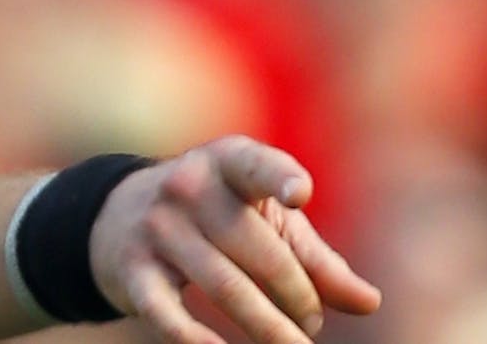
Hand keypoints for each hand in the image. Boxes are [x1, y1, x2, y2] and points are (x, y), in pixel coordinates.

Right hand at [87, 136, 380, 343]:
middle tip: (312, 325)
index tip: (301, 194)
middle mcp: (187, 187)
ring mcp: (156, 228)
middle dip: (297, 297)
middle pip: (258, 251)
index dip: (279, 176)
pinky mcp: (132, 270)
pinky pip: (168, 314)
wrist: (117, 214)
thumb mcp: (264, 221)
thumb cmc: (217, 216)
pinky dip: (197, 341)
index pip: (255, 165)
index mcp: (227, 162)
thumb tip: (368, 303)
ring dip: (268, 328)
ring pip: (225, 287)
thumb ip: (315, 260)